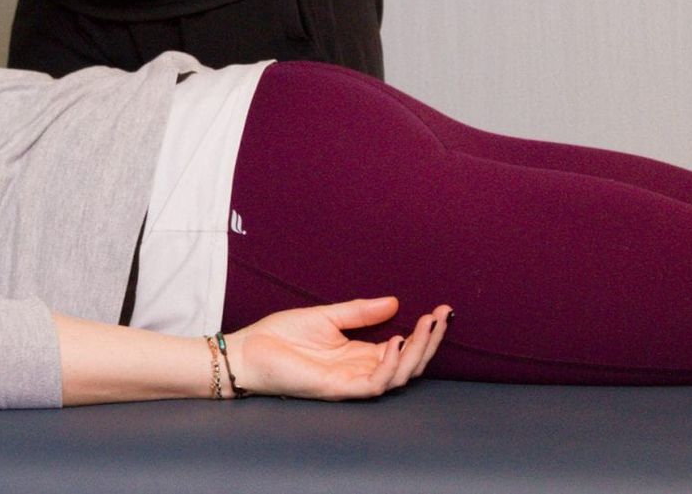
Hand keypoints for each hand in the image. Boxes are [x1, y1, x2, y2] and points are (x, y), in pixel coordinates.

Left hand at [227, 297, 449, 399]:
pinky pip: (373, 384)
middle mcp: (360, 370)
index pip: (402, 347)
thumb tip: (394, 302)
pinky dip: (389, 365)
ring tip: (426, 325)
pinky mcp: (338, 389)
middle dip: (429, 341)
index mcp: (360, 354)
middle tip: (442, 316)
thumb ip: (359, 312)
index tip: (441, 309)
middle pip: (408, 363)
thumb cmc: (281, 335)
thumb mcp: (326, 315)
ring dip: (416, 351)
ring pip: (398, 376)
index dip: (424, 331)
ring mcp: (351, 382)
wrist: (249, 350)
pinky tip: (395, 342)